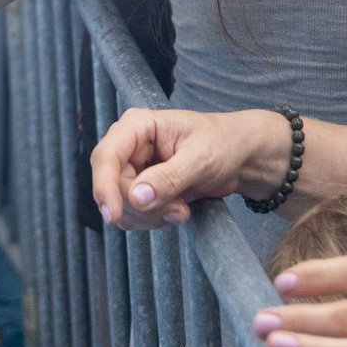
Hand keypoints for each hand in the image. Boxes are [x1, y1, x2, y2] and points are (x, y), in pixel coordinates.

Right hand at [89, 105, 287, 227]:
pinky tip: (179, 210)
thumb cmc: (223, 144)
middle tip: (177, 210)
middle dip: (143, 206)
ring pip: (123, 204)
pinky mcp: (143, 189)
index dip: (104, 187)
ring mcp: (135, 169)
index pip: (106, 156)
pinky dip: (155, 219)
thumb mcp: (200, 159)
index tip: (114, 215)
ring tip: (182, 209)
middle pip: (113, 186)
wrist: (241, 158)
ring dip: (151, 216)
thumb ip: (168, 178)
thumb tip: (136, 196)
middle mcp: (130, 146)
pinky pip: (134, 214)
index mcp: (137, 126)